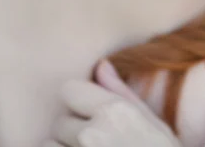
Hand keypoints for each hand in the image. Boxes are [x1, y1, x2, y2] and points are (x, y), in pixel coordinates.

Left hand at [44, 59, 182, 146]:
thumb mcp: (153, 123)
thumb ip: (120, 93)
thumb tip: (101, 64)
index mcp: (114, 113)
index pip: (68, 90)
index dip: (78, 100)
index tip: (89, 113)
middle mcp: (93, 135)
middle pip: (60, 122)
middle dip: (73, 132)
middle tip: (97, 143)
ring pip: (51, 146)